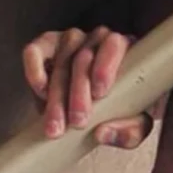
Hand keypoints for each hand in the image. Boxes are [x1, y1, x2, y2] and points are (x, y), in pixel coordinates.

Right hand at [21, 26, 162, 148]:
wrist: (105, 107)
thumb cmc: (125, 110)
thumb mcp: (137, 124)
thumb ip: (130, 131)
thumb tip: (101, 134)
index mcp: (126, 50)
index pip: (114, 45)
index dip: (105, 66)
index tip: (100, 93)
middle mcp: (97, 39)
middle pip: (83, 58)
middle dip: (78, 93)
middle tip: (77, 122)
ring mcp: (71, 41)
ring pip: (61, 61)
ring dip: (57, 96)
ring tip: (56, 126)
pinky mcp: (47, 46)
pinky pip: (35, 51)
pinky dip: (34, 70)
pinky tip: (40, 94)